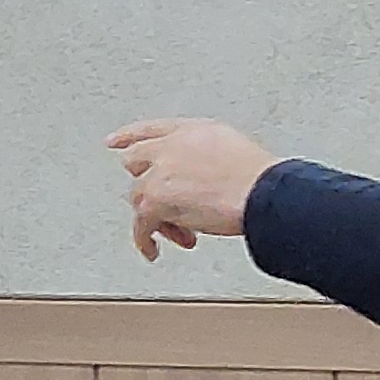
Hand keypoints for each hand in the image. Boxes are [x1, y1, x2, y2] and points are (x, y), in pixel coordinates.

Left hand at [108, 119, 281, 260]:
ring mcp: (160, 173)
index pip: (151, 130)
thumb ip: (203, 156)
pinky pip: (140, 225)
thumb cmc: (260, 179)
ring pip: (139, 197)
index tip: (114, 142)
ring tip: (183, 233)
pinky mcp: (156, 200)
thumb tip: (198, 176)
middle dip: (147, 184)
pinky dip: (145, 241)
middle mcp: (171, 147)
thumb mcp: (231, 149)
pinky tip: (153, 250)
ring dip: (158, 218)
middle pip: (136, 163)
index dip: (129, 137)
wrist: (264, 194)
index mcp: (191, 131)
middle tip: (160, 203)